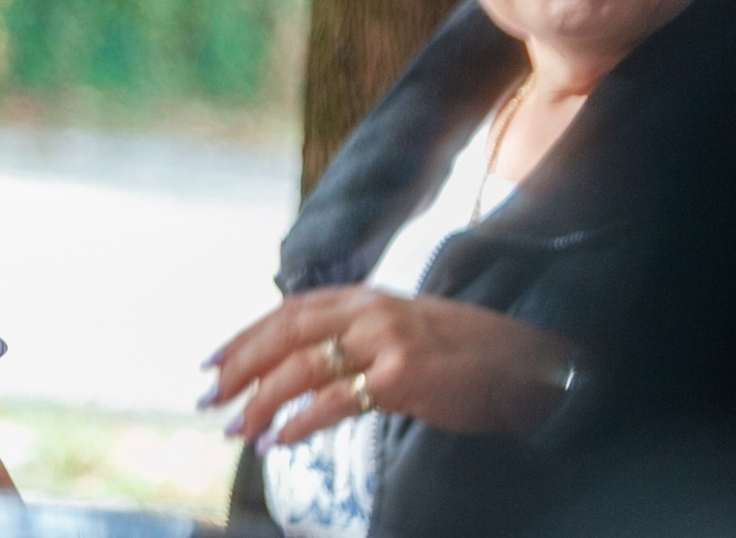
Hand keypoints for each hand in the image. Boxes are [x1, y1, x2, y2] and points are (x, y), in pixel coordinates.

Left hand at [205, 287, 574, 448]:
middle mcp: (366, 310)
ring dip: (262, 401)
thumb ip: (353, 335)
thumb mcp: (399, 327)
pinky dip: (300, 422)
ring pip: (302, 367)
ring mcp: (384, 340)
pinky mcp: (402, 375)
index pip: (285, 313)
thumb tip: (300, 362)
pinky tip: (279, 439)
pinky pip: (335, 400)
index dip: (244, 337)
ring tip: (238, 429)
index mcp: (361, 297)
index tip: (211, 362)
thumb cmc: (461, 351)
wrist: (526, 361)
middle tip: (208, 397)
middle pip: (283, 334)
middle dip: (239, 366)